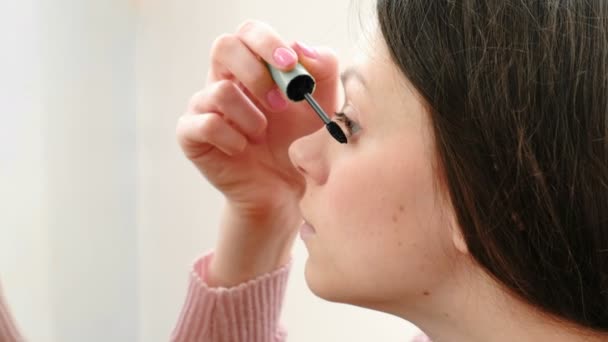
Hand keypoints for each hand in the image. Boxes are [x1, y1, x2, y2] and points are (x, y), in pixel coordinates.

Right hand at [177, 20, 339, 223]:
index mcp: (253, 66)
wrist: (283, 187)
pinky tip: (242, 149)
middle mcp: (224, 79)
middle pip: (224, 46)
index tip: (291, 65)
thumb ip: (323, 69)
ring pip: (220, 91)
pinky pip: (205, 124)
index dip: (268, 43)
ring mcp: (203, 105)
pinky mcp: (190, 134)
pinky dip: (231, 138)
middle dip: (256, 73)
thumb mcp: (322, 104)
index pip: (249, 32)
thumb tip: (301, 48)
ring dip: (251, 117)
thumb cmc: (298, 141)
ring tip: (261, 135)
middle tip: (281, 104)